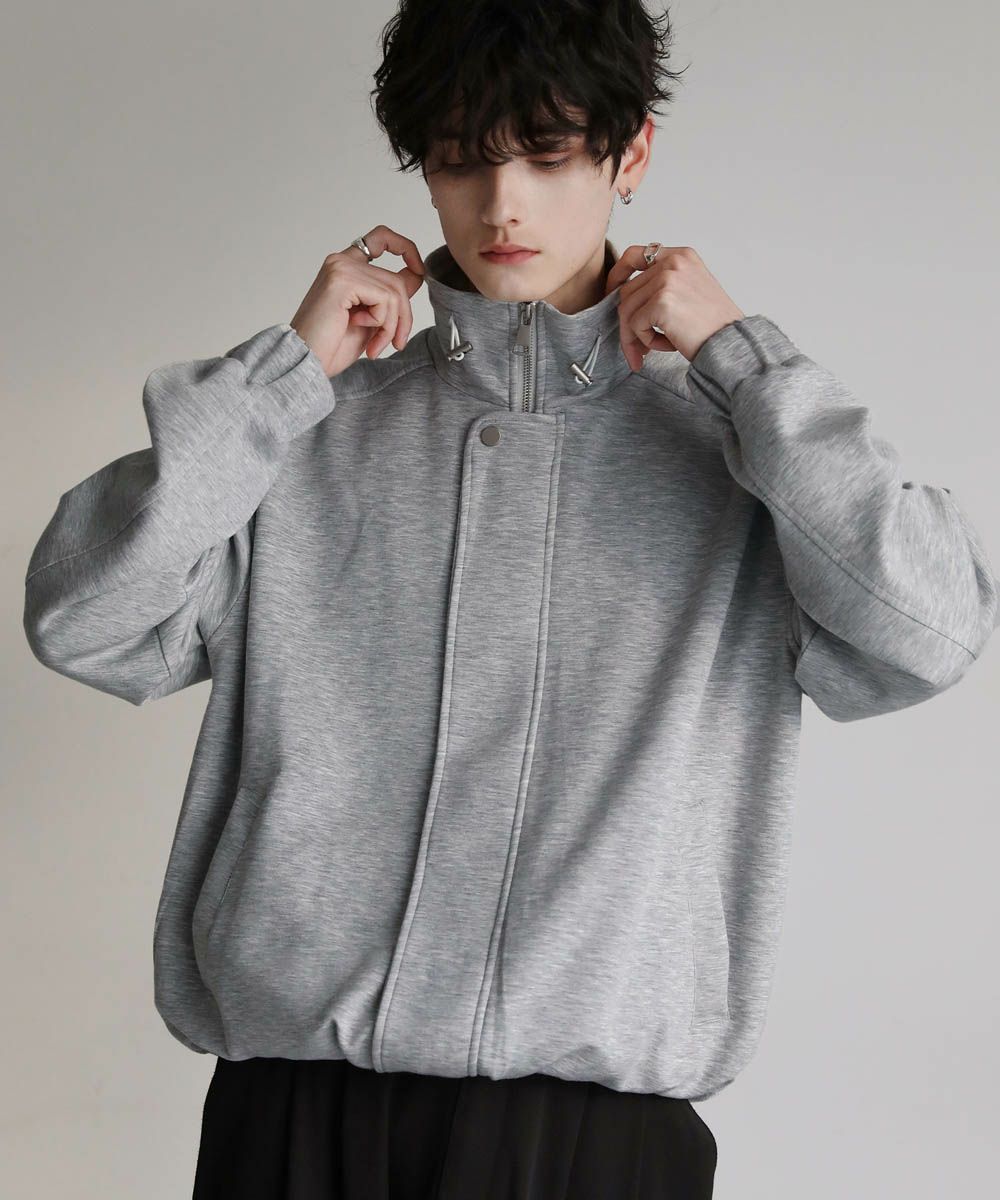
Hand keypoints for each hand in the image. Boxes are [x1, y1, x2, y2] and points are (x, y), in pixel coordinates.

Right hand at [289, 226, 426, 377]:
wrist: (307, 362)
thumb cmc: (330, 347)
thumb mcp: (372, 319)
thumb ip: (389, 297)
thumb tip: (416, 276)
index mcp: (345, 268)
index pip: (381, 238)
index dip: (405, 248)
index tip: (419, 270)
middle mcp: (342, 262)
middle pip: (396, 280)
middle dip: (403, 317)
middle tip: (395, 344)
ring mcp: (341, 268)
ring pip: (394, 291)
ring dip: (392, 325)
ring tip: (376, 345)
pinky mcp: (343, 280)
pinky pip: (384, 298)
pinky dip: (381, 322)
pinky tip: (358, 328)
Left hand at [603, 244, 744, 370]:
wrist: (730, 343)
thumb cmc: (713, 325)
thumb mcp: (691, 290)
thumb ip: (662, 286)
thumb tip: (624, 301)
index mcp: (681, 256)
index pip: (634, 254)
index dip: (617, 274)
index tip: (611, 292)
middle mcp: (673, 262)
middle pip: (627, 291)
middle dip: (629, 323)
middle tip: (639, 347)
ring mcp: (667, 280)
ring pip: (627, 310)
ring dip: (637, 335)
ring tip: (657, 347)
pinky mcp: (662, 301)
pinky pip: (635, 325)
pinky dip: (647, 341)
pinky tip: (670, 345)